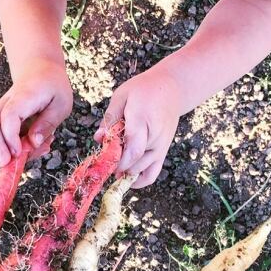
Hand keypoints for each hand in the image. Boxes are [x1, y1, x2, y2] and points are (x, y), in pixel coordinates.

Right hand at [0, 59, 72, 164]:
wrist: (40, 69)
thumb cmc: (53, 87)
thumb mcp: (61, 105)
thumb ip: (47, 123)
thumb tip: (33, 143)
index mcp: (24, 95)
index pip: (9, 116)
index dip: (11, 137)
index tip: (19, 153)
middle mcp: (7, 102)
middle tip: (8, 164)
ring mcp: (3, 109)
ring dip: (5, 148)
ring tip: (29, 155)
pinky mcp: (3, 118)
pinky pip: (2, 133)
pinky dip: (13, 146)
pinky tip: (34, 147)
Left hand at [95, 66, 183, 188]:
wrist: (172, 89)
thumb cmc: (144, 90)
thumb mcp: (122, 96)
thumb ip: (110, 118)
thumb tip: (98, 139)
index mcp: (143, 120)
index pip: (133, 149)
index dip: (118, 160)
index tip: (105, 162)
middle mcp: (155, 138)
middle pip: (135, 163)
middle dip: (117, 166)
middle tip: (105, 161)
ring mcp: (161, 148)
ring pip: (141, 171)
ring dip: (125, 172)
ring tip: (113, 166)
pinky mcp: (163, 153)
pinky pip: (151, 175)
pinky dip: (138, 181)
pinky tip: (125, 177)